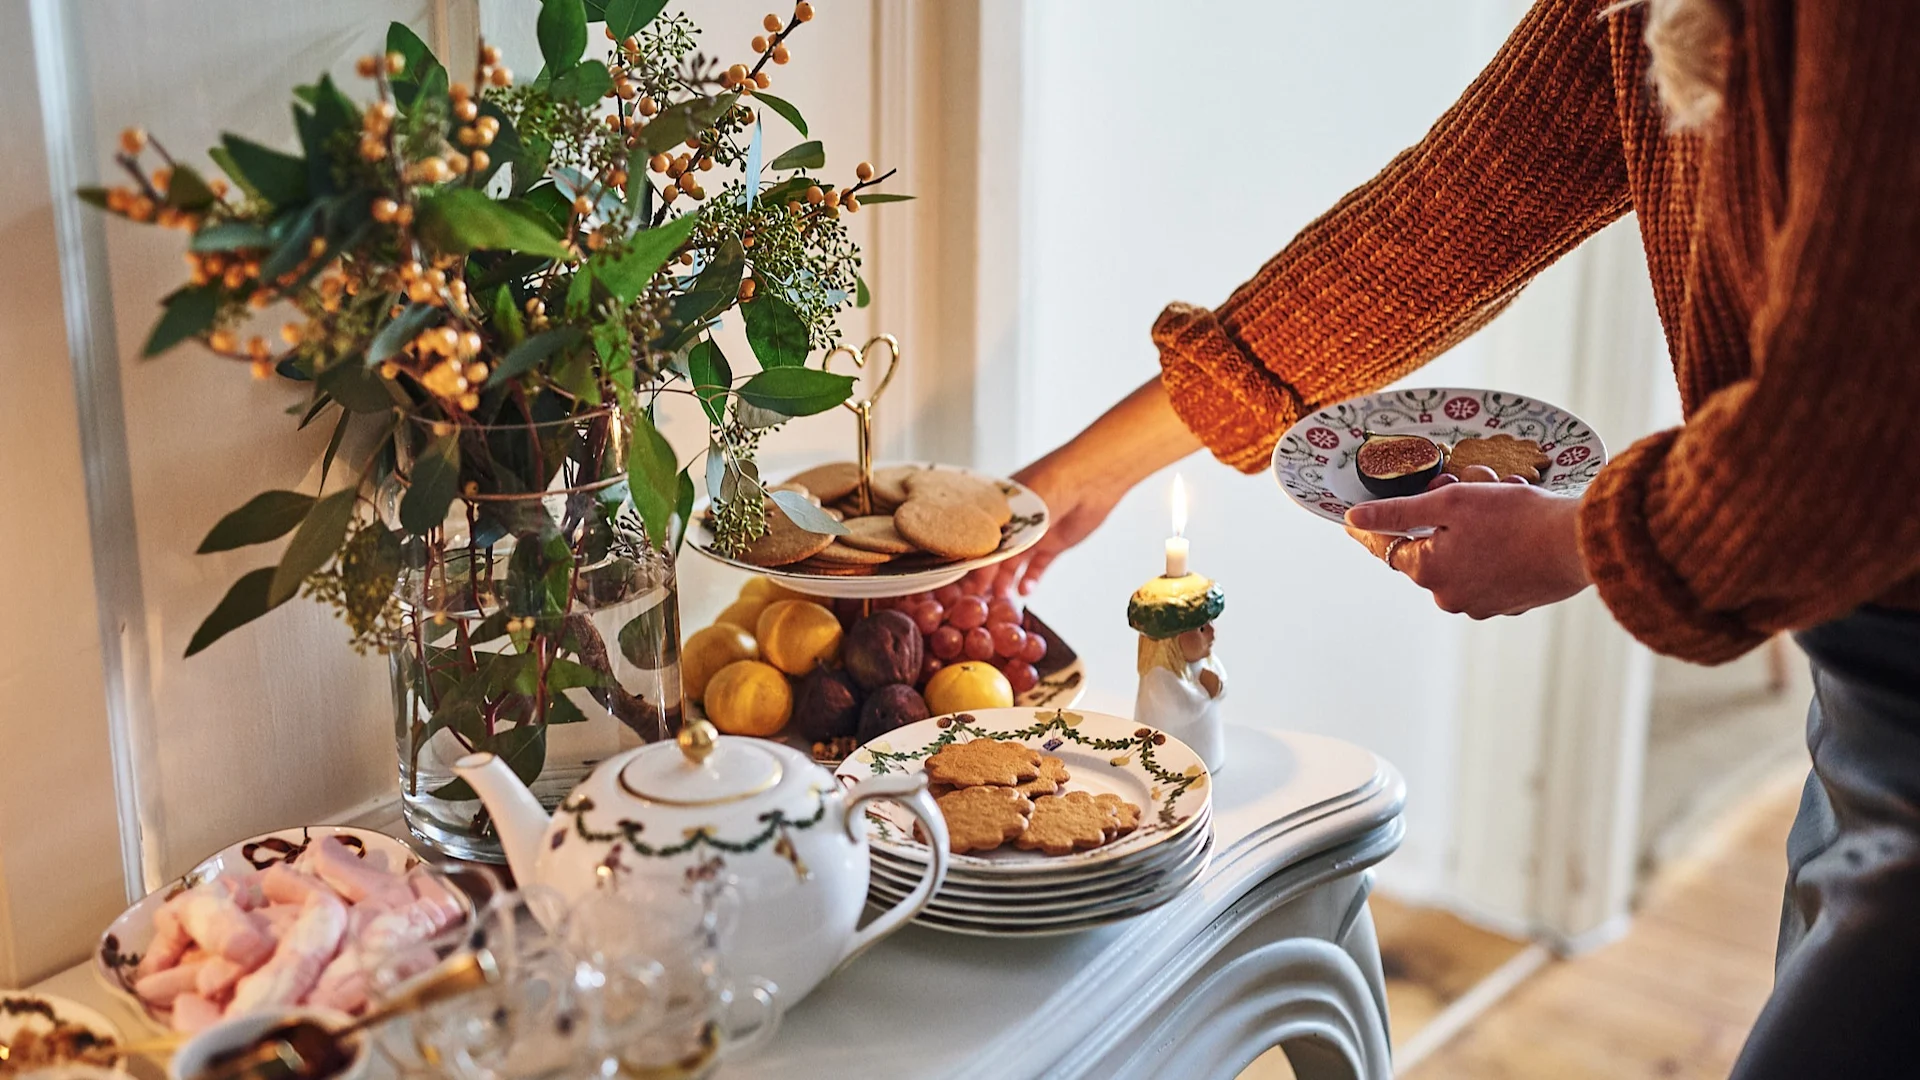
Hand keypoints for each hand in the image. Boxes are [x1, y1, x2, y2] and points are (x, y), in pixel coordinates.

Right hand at [974, 446, 1130, 595]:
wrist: (1090, 480)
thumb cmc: (1052, 481)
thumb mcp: (1019, 511)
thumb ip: (1001, 538)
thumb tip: (983, 562)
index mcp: (1000, 507)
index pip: (979, 538)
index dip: (973, 558)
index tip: (965, 578)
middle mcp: (1015, 521)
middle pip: (996, 554)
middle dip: (987, 575)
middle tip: (979, 595)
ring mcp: (1034, 533)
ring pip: (1015, 563)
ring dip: (1006, 580)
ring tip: (1000, 598)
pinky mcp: (1054, 543)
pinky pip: (1038, 565)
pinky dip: (1031, 579)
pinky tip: (1024, 591)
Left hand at [1343, 471, 1590, 617]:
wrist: (1578, 543)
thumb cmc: (1515, 517)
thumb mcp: (1450, 502)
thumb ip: (1398, 512)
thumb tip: (1353, 519)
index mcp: (1429, 572)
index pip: (1390, 547)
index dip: (1377, 527)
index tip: (1355, 520)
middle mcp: (1449, 597)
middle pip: (1432, 548)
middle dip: (1445, 519)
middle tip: (1473, 485)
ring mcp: (1481, 605)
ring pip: (1464, 557)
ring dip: (1475, 531)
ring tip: (1504, 499)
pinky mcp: (1510, 604)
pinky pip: (1491, 570)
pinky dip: (1497, 549)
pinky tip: (1518, 527)